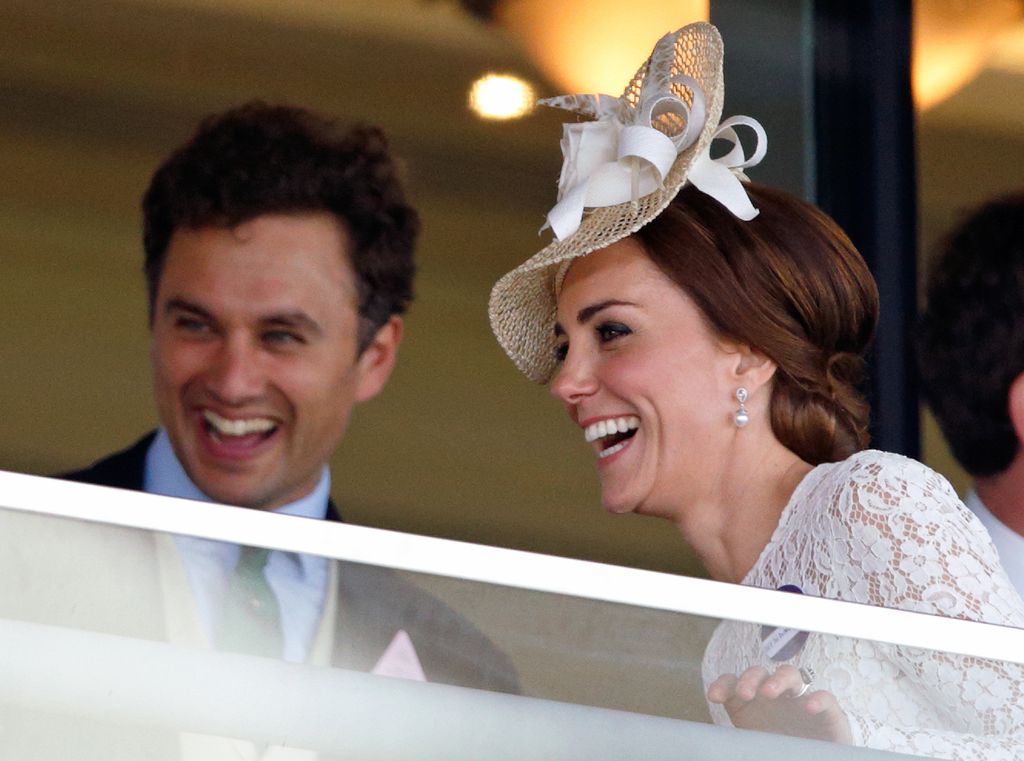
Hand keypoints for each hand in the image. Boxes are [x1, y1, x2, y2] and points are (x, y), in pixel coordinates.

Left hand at [707, 664, 851, 743]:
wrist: (815, 757)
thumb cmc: (779, 748)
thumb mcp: (754, 744)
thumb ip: (739, 741)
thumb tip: (719, 748)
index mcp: (752, 702)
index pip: (733, 684)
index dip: (723, 686)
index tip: (714, 696)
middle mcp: (774, 695)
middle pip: (759, 673)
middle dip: (749, 679)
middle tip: (744, 693)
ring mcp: (800, 699)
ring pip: (790, 674)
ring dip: (778, 679)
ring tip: (769, 692)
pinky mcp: (827, 711)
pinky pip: (825, 697)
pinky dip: (818, 699)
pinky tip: (809, 707)